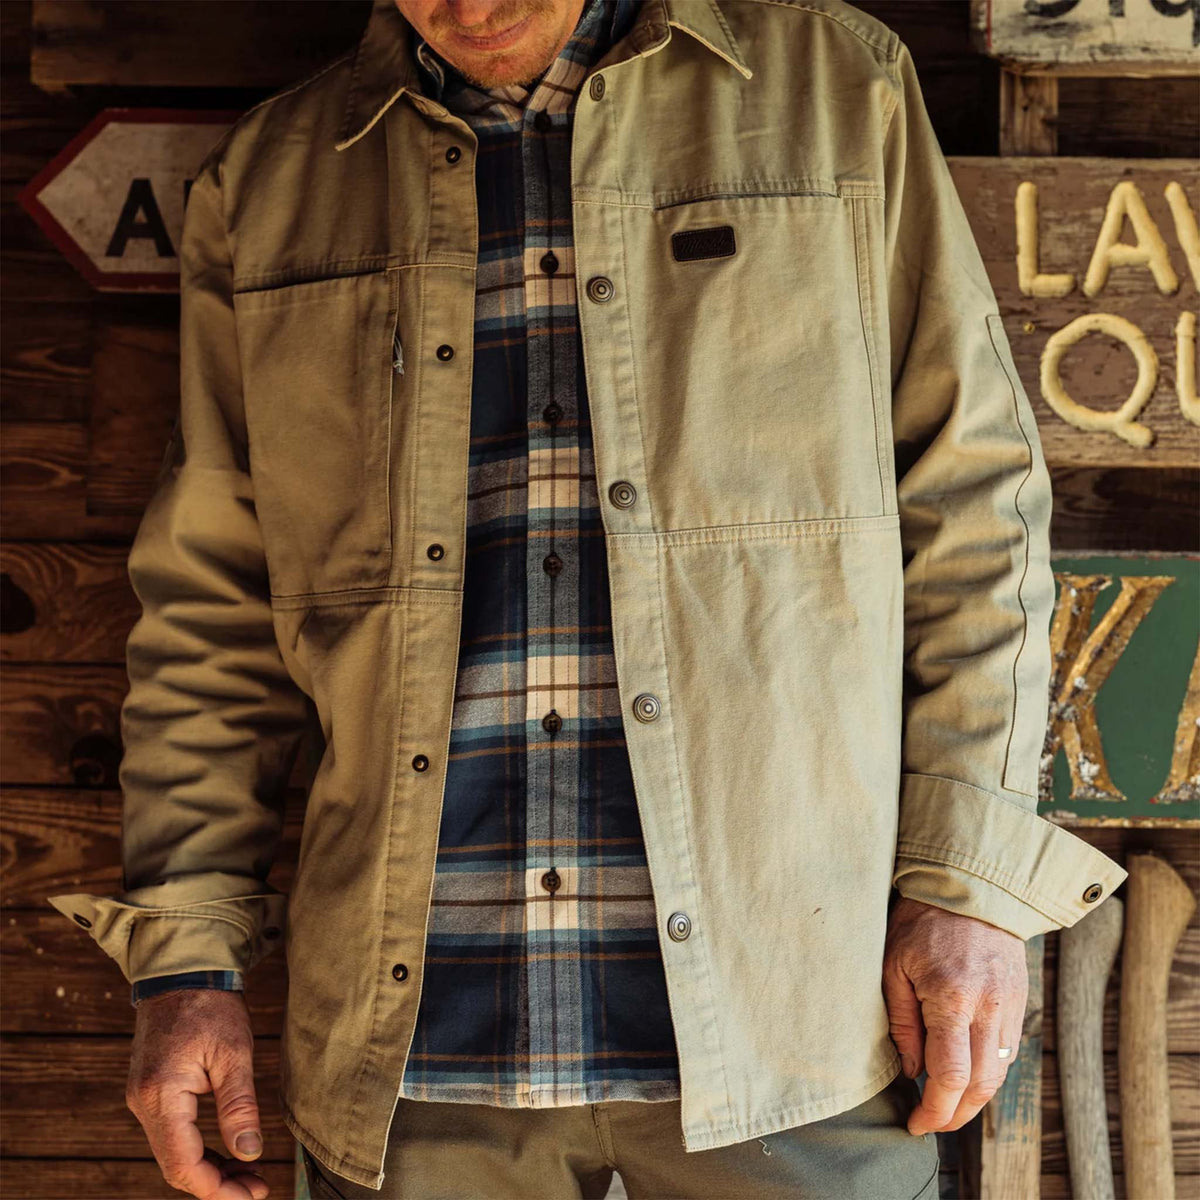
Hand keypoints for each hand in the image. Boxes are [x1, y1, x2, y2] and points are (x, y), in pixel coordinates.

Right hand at [126, 988, 269, 1199]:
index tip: (251, 1195)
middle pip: (176, 1166)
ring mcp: (142, 1100)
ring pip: (173, 1153)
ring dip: (210, 1168)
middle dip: (216, 1184)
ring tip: (250, 1174)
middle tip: (257, 1188)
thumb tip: (251, 1151)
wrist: (181, 972)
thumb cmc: (209, 1005)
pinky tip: (228, 1151)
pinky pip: (172, 1135)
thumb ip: (239, 1105)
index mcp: (161, 1097)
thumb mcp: (234, 1052)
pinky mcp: (151, 1093)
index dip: (217, 1189)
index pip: (183, 1165)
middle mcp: (143, 1105)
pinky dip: (199, 1149)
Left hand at [882, 895, 1027, 1135]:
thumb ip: (902, 1022)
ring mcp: (1010, 1005)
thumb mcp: (893, 965)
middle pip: (982, 1085)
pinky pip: (1009, 1050)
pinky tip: (966, 1071)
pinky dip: (989, 1070)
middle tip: (930, 1122)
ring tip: (945, 1104)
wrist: (969, 887)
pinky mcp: (1020, 1001)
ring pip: (1000, 1072)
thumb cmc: (920, 922)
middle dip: (956, 1114)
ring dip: (974, 1097)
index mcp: (952, 999)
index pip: (950, 1076)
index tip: (916, 1124)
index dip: (934, 1110)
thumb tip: (912, 1071)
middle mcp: (989, 1008)